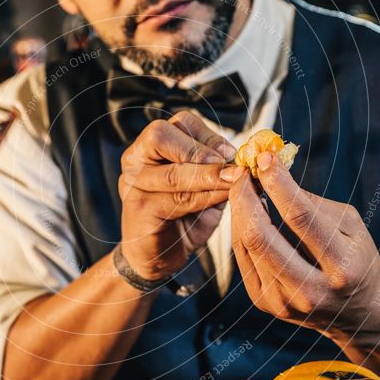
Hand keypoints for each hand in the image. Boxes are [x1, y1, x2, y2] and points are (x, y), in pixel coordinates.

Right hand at [119, 111, 238, 280]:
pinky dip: (203, 199)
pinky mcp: (139, 211)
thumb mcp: (204, 186)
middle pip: (161, 136)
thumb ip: (218, 169)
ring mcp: (132, 185)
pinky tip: (221, 199)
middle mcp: (136, 159)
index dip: (209, 134)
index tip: (231, 152)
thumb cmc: (182, 216)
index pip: (180, 123)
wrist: (158, 256)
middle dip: (200, 151)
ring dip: (208, 177)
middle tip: (228, 166)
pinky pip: (175, 201)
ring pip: (172, 173)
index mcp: (152, 145)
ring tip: (233, 182)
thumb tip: (247, 158)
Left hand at [229, 151, 379, 335]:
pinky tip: (246, 213)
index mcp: (341, 266)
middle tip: (243, 172)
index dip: (277, 183)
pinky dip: (240, 230)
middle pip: (260, 235)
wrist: (360, 314)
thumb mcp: (351, 226)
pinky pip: (243, 258)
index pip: (300, 217)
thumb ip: (313, 202)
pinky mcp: (265, 303)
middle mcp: (310, 289)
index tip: (264, 158)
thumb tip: (272, 175)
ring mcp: (284, 302)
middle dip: (245, 195)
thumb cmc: (357, 260)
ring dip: (239, 210)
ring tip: (244, 188)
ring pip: (245, 245)